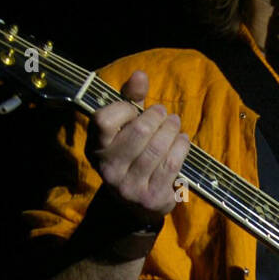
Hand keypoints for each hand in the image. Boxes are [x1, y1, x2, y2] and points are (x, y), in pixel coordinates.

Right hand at [88, 70, 190, 221]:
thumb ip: (130, 99)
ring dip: (172, 129)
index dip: (123, 108)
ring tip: (175, 123)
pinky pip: (172, 164)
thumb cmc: (132, 153)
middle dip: (158, 116)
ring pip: (158, 148)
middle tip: (164, 114)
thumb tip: (141, 74)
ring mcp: (130, 187)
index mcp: (95, 150)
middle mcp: (109, 171)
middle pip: (140, 131)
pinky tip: (182, 140)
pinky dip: (181, 147)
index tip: (133, 108)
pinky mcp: (152, 199)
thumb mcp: (124, 127)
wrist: (137, 205)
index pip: (103, 121)